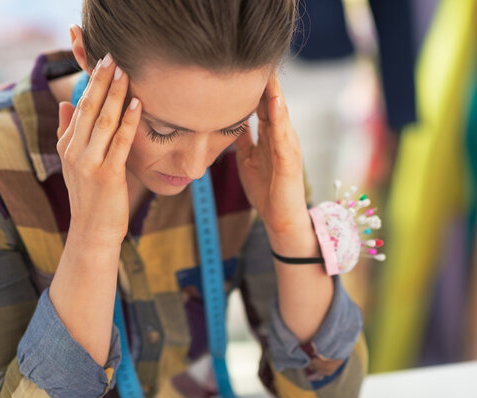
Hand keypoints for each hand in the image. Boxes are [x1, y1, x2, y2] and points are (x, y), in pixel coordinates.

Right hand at [56, 54, 140, 245]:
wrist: (92, 232)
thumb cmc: (90, 196)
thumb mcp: (74, 163)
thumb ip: (69, 132)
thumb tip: (65, 104)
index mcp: (68, 145)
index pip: (80, 107)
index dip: (92, 83)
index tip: (102, 60)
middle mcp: (75, 151)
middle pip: (89, 108)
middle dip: (101, 80)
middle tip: (112, 55)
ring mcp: (90, 163)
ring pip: (103, 121)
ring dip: (115, 95)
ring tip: (125, 72)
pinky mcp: (107, 175)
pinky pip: (119, 143)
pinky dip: (128, 122)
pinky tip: (137, 104)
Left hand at [234, 69, 309, 235]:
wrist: (280, 220)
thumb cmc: (266, 191)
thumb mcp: (247, 159)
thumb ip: (242, 139)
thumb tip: (231, 120)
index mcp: (271, 137)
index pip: (263, 105)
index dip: (254, 86)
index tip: (244, 66)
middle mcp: (282, 137)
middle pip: (273, 104)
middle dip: (266, 82)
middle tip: (259, 56)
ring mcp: (288, 148)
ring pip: (280, 114)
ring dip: (274, 92)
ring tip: (268, 71)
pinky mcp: (289, 161)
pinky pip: (283, 135)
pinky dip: (279, 118)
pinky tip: (274, 102)